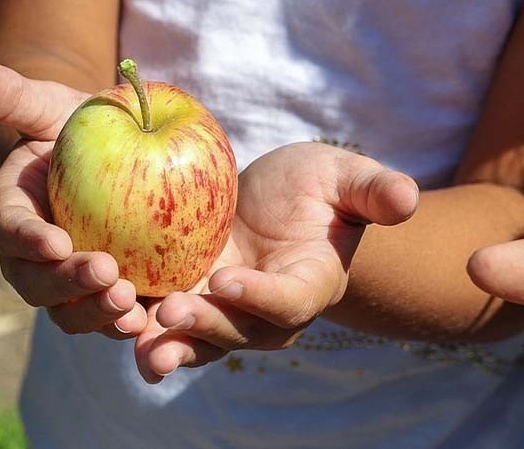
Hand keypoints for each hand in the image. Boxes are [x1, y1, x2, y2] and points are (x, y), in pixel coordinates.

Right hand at [0, 57, 146, 337]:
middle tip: (107, 274)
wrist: (120, 160)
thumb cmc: (83, 130)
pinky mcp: (114, 295)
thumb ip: (12, 96)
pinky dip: (132, 327)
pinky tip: (158, 323)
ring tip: (132, 308)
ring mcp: (74, 284)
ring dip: (99, 314)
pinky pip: (116, 319)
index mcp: (16, 214)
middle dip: (68, 286)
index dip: (29, 240)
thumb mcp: (54, 108)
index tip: (55, 242)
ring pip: (74, 312)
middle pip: (39, 285)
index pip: (12, 230)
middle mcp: (37, 259)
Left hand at [136, 143, 418, 381]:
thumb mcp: (346, 178)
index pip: (290, 301)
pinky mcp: (194, 300)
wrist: (279, 202)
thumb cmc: (319, 188)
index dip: (261, 297)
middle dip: (208, 326)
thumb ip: (374, 191)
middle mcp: (271, 311)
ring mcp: (229, 311)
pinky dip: (145, 329)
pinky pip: (171, 324)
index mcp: (312, 282)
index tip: (228, 280)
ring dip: (172, 345)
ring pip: (203, 340)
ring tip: (140, 345)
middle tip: (172, 312)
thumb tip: (407, 198)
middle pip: (241, 331)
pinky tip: (116, 324)